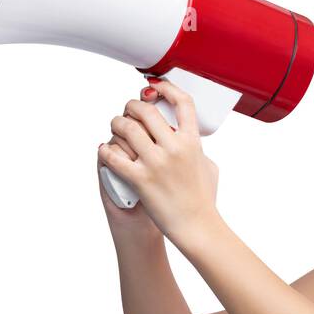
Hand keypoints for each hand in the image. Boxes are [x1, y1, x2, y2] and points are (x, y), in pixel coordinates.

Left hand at [98, 79, 220, 247]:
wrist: (196, 226)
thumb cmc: (204, 200)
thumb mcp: (209, 166)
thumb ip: (197, 149)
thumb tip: (189, 138)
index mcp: (193, 142)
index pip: (182, 102)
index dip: (166, 88)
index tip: (154, 87)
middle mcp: (174, 148)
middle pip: (146, 111)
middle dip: (131, 106)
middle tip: (127, 112)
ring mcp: (156, 163)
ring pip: (126, 128)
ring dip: (116, 124)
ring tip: (115, 128)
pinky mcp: (140, 179)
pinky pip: (114, 156)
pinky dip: (106, 151)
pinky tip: (105, 151)